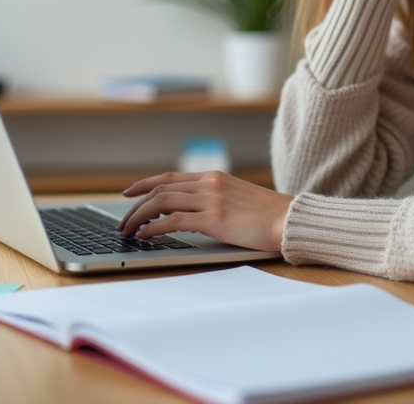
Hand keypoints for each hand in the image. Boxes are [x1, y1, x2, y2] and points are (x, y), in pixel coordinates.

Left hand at [118, 171, 293, 252]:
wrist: (290, 220)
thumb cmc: (268, 216)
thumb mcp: (237, 198)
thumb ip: (215, 198)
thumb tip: (192, 211)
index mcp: (214, 177)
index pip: (170, 177)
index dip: (145, 184)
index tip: (129, 193)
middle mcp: (209, 183)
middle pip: (160, 188)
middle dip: (136, 205)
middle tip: (123, 221)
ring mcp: (211, 199)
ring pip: (161, 201)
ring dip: (139, 217)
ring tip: (128, 231)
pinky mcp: (214, 218)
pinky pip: (173, 220)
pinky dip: (152, 227)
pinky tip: (144, 236)